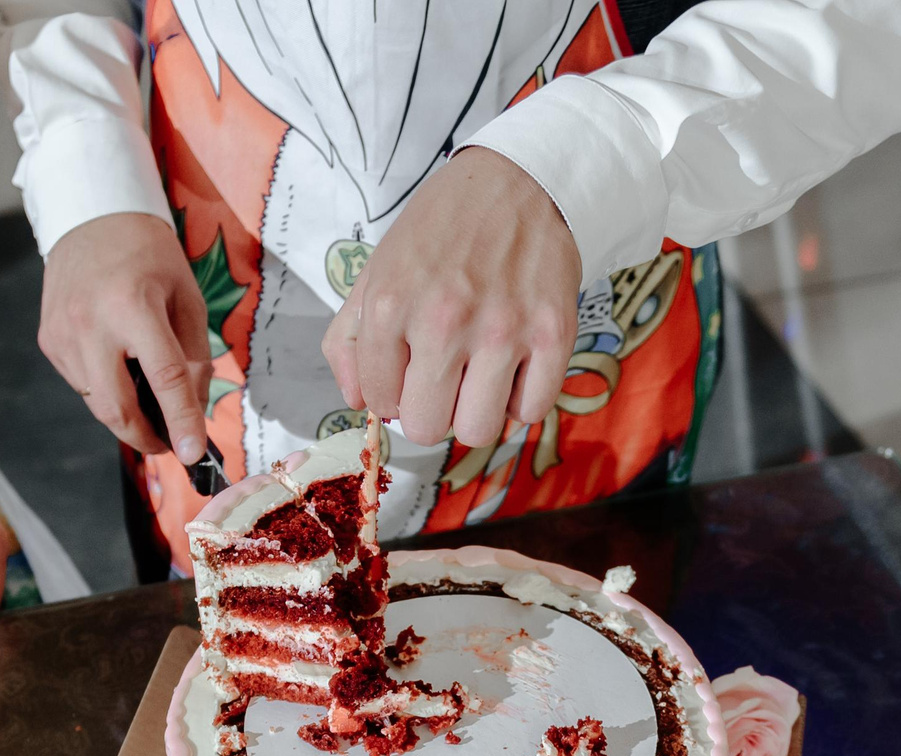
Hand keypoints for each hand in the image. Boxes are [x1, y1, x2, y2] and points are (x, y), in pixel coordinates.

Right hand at [39, 212, 212, 462]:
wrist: (92, 217)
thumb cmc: (149, 256)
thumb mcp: (186, 298)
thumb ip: (193, 358)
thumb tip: (191, 415)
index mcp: (133, 306)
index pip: (163, 379)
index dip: (180, 421)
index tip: (192, 455)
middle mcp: (90, 323)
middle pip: (116, 409)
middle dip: (144, 437)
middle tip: (166, 442)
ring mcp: (62, 334)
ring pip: (97, 401)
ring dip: (126, 408)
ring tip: (142, 381)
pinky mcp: (48, 340)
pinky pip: (82, 383)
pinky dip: (105, 385)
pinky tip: (114, 356)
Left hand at [325, 148, 580, 448]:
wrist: (519, 179)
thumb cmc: (442, 229)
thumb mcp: (377, 270)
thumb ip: (348, 339)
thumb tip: (357, 401)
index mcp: (391, 304)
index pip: (380, 401)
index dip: (393, 392)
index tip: (409, 370)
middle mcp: (444, 320)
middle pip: (427, 427)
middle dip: (431, 410)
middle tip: (443, 379)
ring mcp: (502, 329)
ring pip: (478, 430)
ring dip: (475, 411)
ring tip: (478, 378)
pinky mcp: (552, 333)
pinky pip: (530, 411)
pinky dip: (519, 401)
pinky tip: (513, 371)